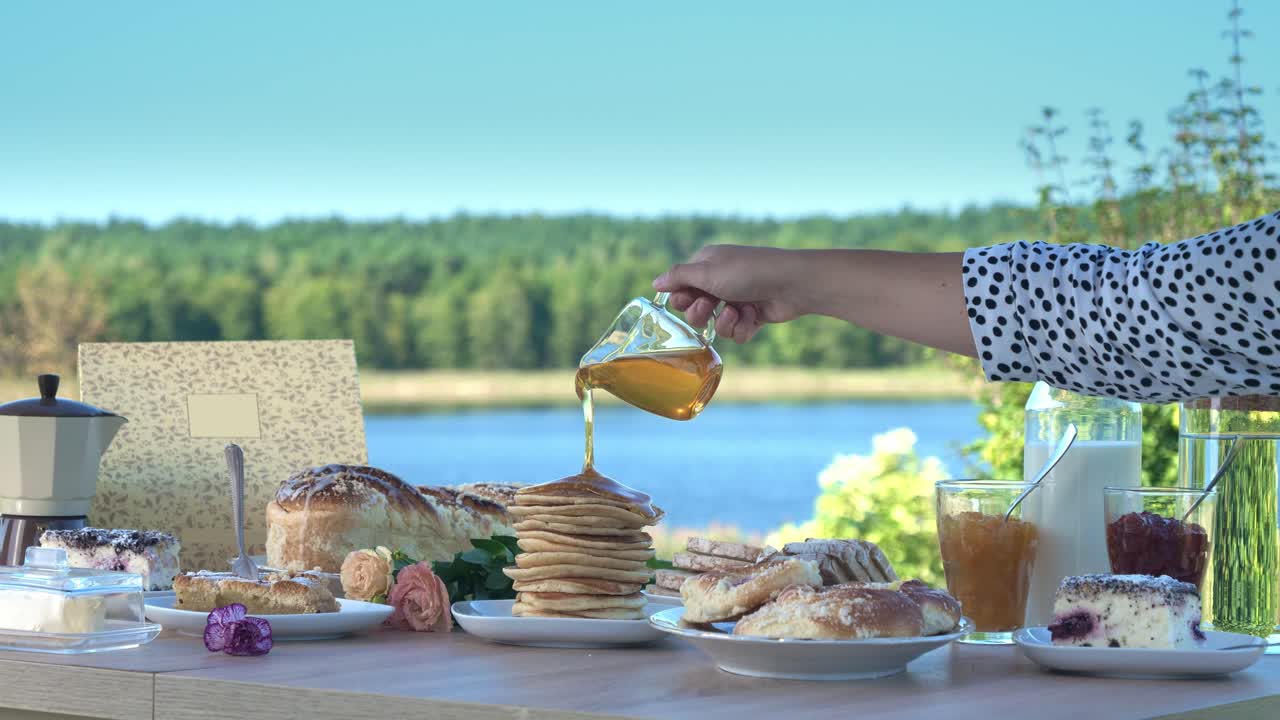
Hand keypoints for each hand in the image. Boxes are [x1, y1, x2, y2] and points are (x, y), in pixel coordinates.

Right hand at [652, 245, 810, 343]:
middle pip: (694, 309)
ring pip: (715, 324)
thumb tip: (655, 283)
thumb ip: (678, 278)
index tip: (687, 300)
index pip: (681, 287)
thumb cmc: (748, 272)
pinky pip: (735, 333)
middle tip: (710, 307)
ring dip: (724, 322)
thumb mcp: (708, 272)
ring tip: (737, 311)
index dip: (681, 299)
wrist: (792, 284)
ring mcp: (736, 300)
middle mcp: (720, 282)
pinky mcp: (751, 316)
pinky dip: (742, 328)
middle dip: (700, 313)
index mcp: (707, 265)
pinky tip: (753, 316)